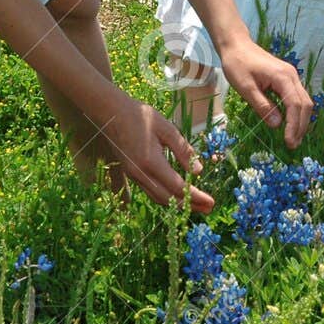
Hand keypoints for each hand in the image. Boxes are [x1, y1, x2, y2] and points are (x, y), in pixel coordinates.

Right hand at [98, 97, 214, 213]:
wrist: (111, 114)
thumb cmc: (141, 117)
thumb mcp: (167, 129)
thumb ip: (183, 150)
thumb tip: (199, 171)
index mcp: (151, 162)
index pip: (177, 187)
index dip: (195, 196)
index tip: (211, 202)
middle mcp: (140, 174)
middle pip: (168, 198)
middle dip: (190, 205)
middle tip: (209, 209)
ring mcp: (134, 176)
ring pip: (158, 198)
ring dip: (178, 205)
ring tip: (197, 206)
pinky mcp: (131, 174)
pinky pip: (151, 192)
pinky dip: (166, 198)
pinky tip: (177, 196)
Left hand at [218, 37, 315, 148]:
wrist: (236, 45)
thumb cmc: (237, 65)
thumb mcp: (246, 88)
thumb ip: (262, 106)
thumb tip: (278, 125)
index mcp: (283, 77)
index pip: (295, 105)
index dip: (293, 125)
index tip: (288, 141)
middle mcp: (292, 76)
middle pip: (305, 104)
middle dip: (300, 126)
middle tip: (292, 145)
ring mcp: (291, 76)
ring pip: (304, 101)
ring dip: (300, 121)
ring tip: (293, 138)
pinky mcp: (287, 78)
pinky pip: (297, 97)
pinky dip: (297, 112)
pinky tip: (290, 124)